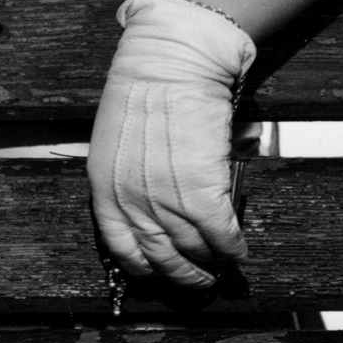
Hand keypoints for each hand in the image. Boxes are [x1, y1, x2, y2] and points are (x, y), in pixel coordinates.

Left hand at [89, 0, 254, 288]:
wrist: (171, 62)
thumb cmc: (144, 92)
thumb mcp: (118, 142)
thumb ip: (128, 180)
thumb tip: (153, 214)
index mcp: (104, 186)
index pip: (120, 247)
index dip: (144, 268)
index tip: (160, 274)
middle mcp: (130, 198)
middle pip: (160, 257)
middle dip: (184, 275)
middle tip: (200, 280)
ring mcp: (165, 197)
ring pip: (193, 251)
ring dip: (211, 265)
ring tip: (222, 266)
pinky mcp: (202, 191)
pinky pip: (221, 234)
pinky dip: (233, 247)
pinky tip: (239, 250)